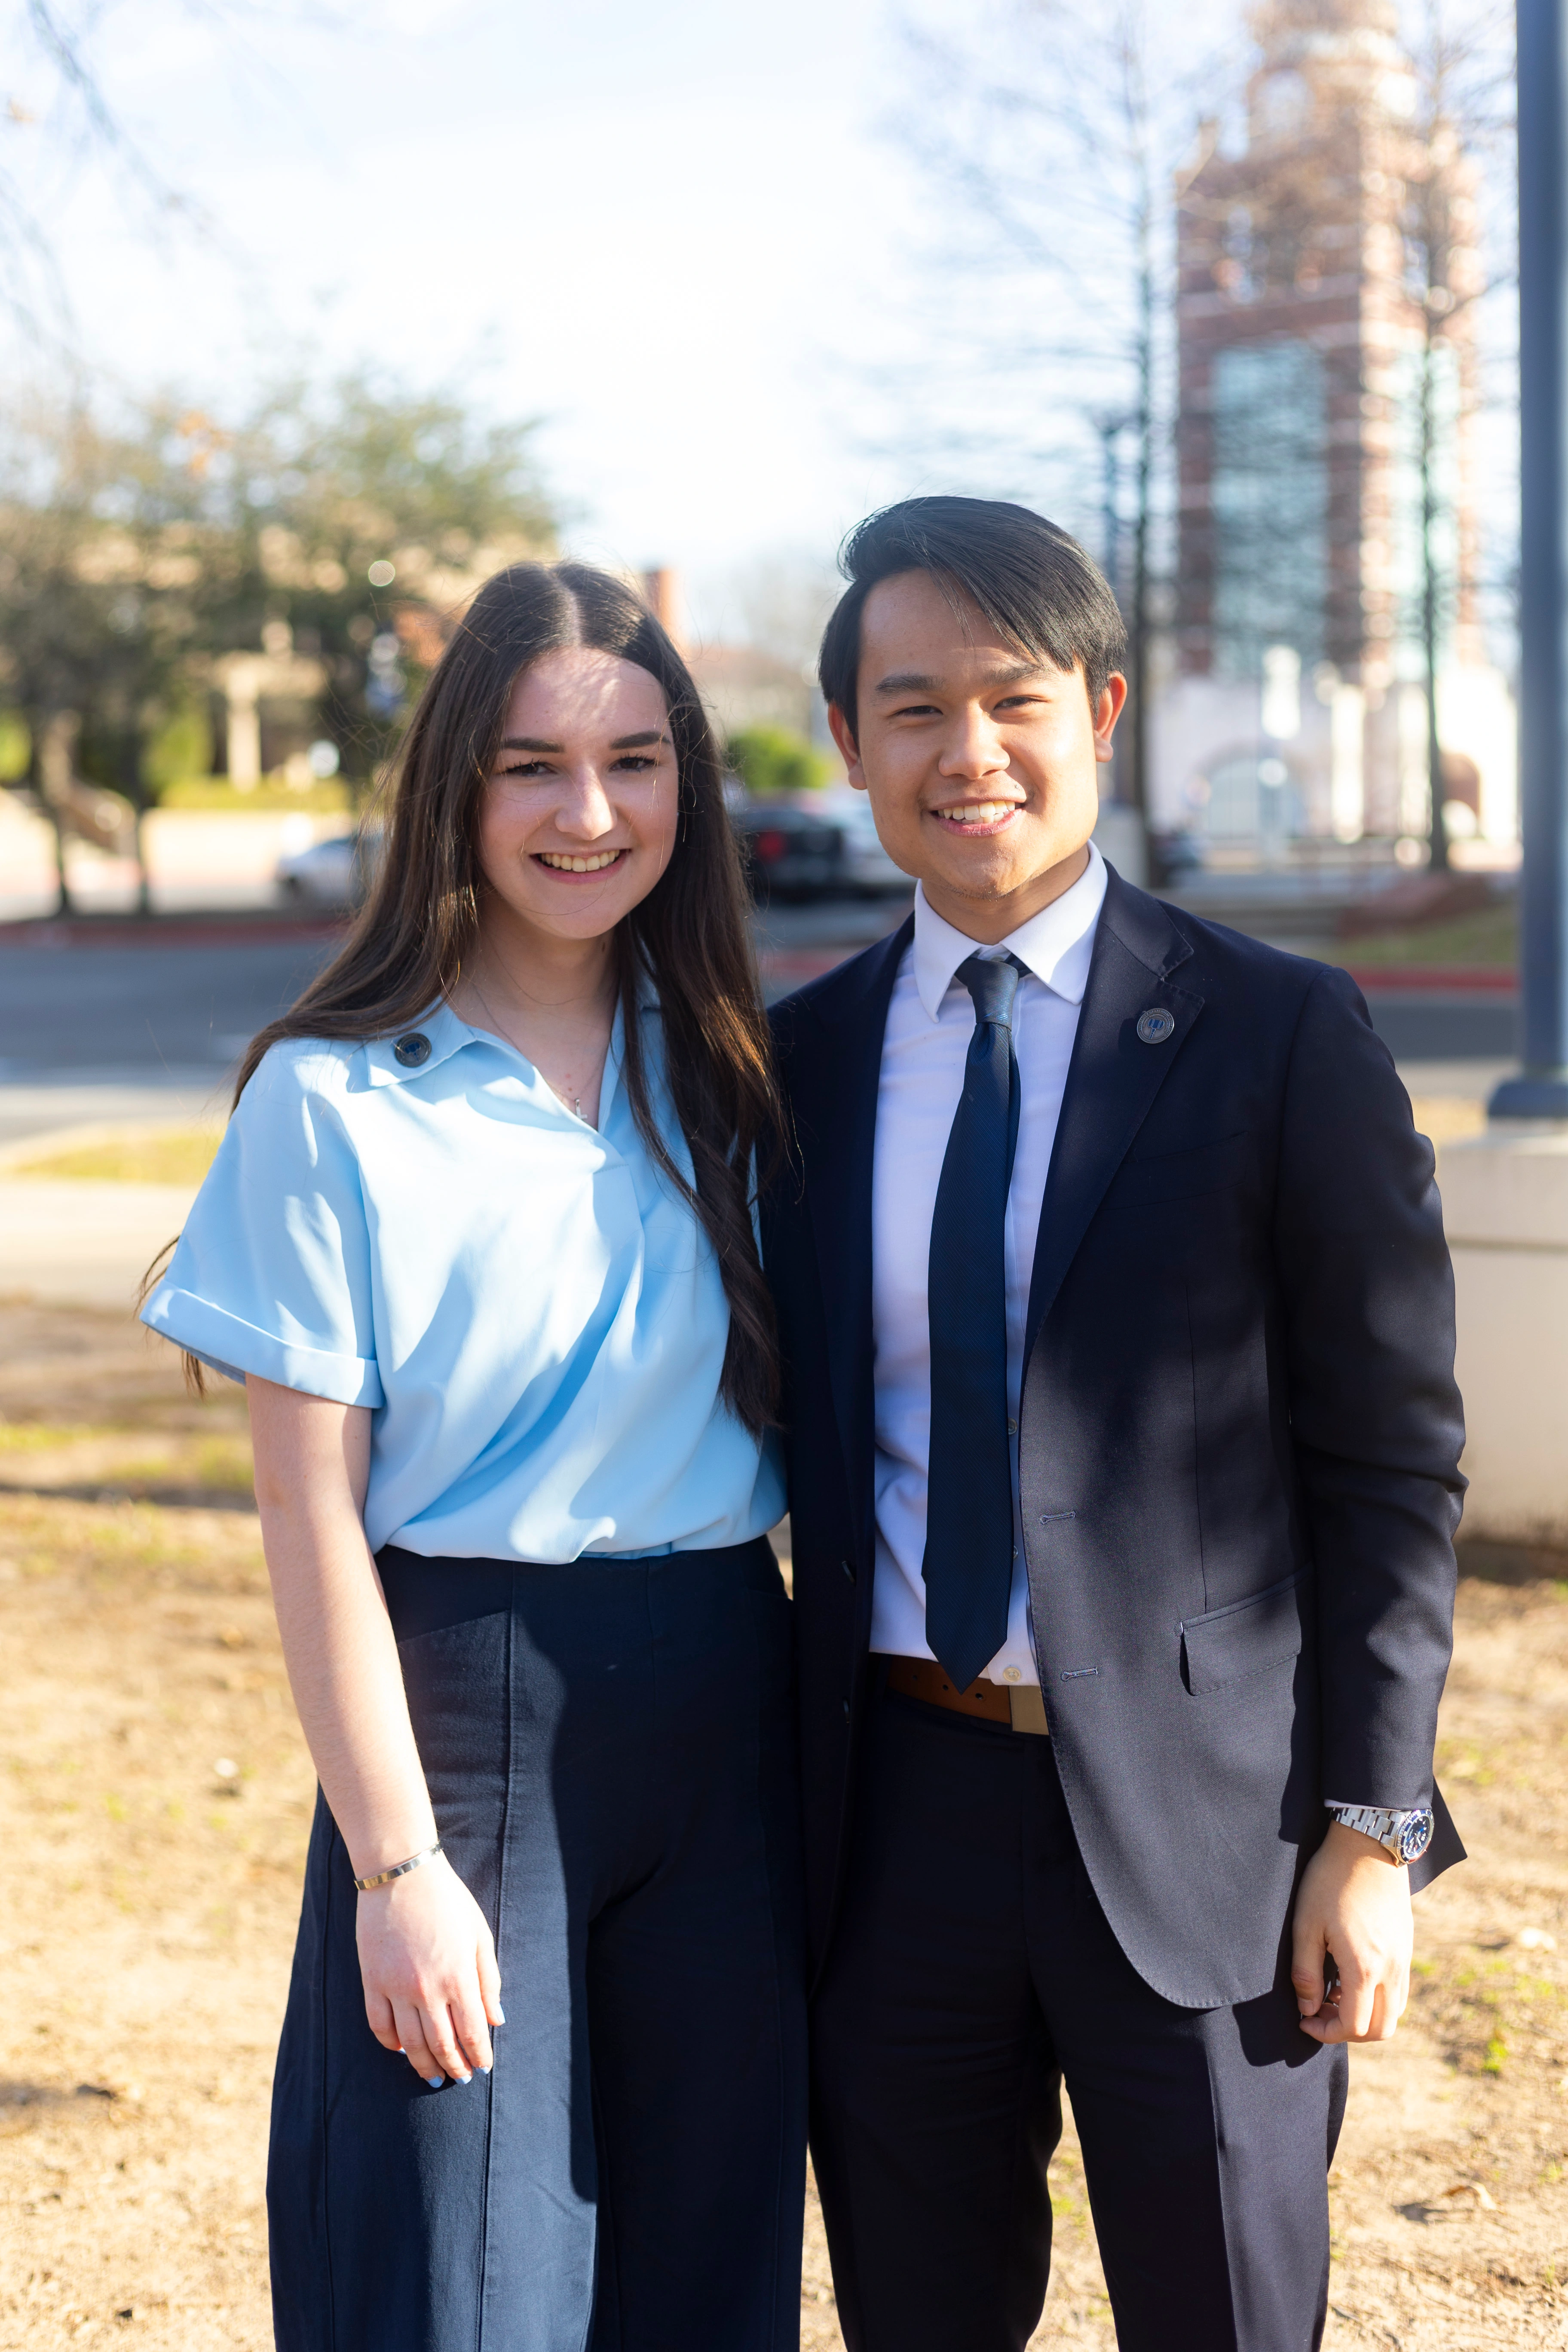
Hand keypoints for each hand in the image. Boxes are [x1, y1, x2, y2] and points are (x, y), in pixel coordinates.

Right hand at [356, 1851, 503, 2085]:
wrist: (403, 1874)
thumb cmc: (447, 1901)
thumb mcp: (479, 1935)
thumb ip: (489, 1980)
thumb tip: (496, 2020)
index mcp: (459, 1976)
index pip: (472, 2032)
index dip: (479, 2056)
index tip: (482, 2068)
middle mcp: (428, 1988)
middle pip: (442, 2044)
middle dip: (454, 2067)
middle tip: (460, 2079)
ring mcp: (396, 1987)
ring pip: (410, 2043)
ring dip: (424, 2065)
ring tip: (434, 2076)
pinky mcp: (372, 1981)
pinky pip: (379, 2025)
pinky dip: (391, 2044)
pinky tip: (402, 2050)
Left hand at [1291, 1819, 1411, 2043]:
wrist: (1369, 1845)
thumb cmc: (1331, 1881)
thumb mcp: (1306, 1925)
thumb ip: (1305, 1973)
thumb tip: (1307, 2010)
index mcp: (1364, 1967)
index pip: (1353, 2027)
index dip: (1326, 2032)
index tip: (1304, 2020)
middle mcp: (1392, 1970)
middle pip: (1381, 2030)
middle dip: (1348, 2032)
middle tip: (1319, 2011)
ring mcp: (1403, 1960)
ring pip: (1393, 2014)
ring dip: (1365, 2017)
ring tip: (1333, 1994)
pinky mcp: (1407, 1948)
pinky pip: (1398, 1992)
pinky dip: (1378, 2000)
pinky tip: (1351, 1978)